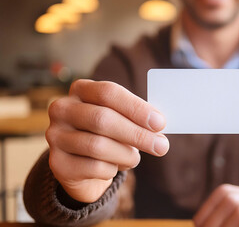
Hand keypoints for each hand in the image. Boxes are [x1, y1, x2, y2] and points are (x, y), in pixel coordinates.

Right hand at [46, 79, 168, 202]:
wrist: (84, 166)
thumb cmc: (110, 135)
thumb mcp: (122, 119)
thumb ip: (138, 118)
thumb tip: (159, 125)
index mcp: (81, 89)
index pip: (109, 92)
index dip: (136, 108)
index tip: (160, 123)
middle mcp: (62, 109)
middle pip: (102, 119)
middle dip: (137, 134)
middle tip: (162, 146)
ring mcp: (55, 136)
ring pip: (97, 146)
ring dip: (126, 155)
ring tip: (135, 158)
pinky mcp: (57, 163)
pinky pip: (93, 168)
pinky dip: (112, 170)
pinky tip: (114, 167)